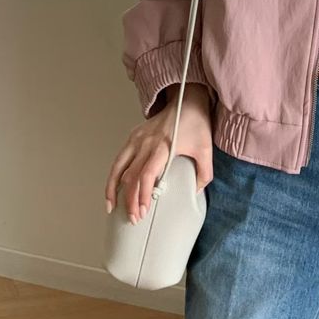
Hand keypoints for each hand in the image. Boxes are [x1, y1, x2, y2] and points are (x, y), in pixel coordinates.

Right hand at [104, 84, 213, 223]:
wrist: (187, 100)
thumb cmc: (196, 124)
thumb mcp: (206, 150)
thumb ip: (204, 174)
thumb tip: (195, 192)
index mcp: (163, 147)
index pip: (147, 175)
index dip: (142, 194)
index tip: (143, 210)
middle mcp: (146, 143)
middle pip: (131, 176)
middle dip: (130, 200)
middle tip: (134, 218)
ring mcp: (137, 139)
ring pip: (119, 168)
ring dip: (114, 190)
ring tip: (113, 208)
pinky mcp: (133, 137)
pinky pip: (119, 160)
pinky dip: (113, 176)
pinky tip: (112, 189)